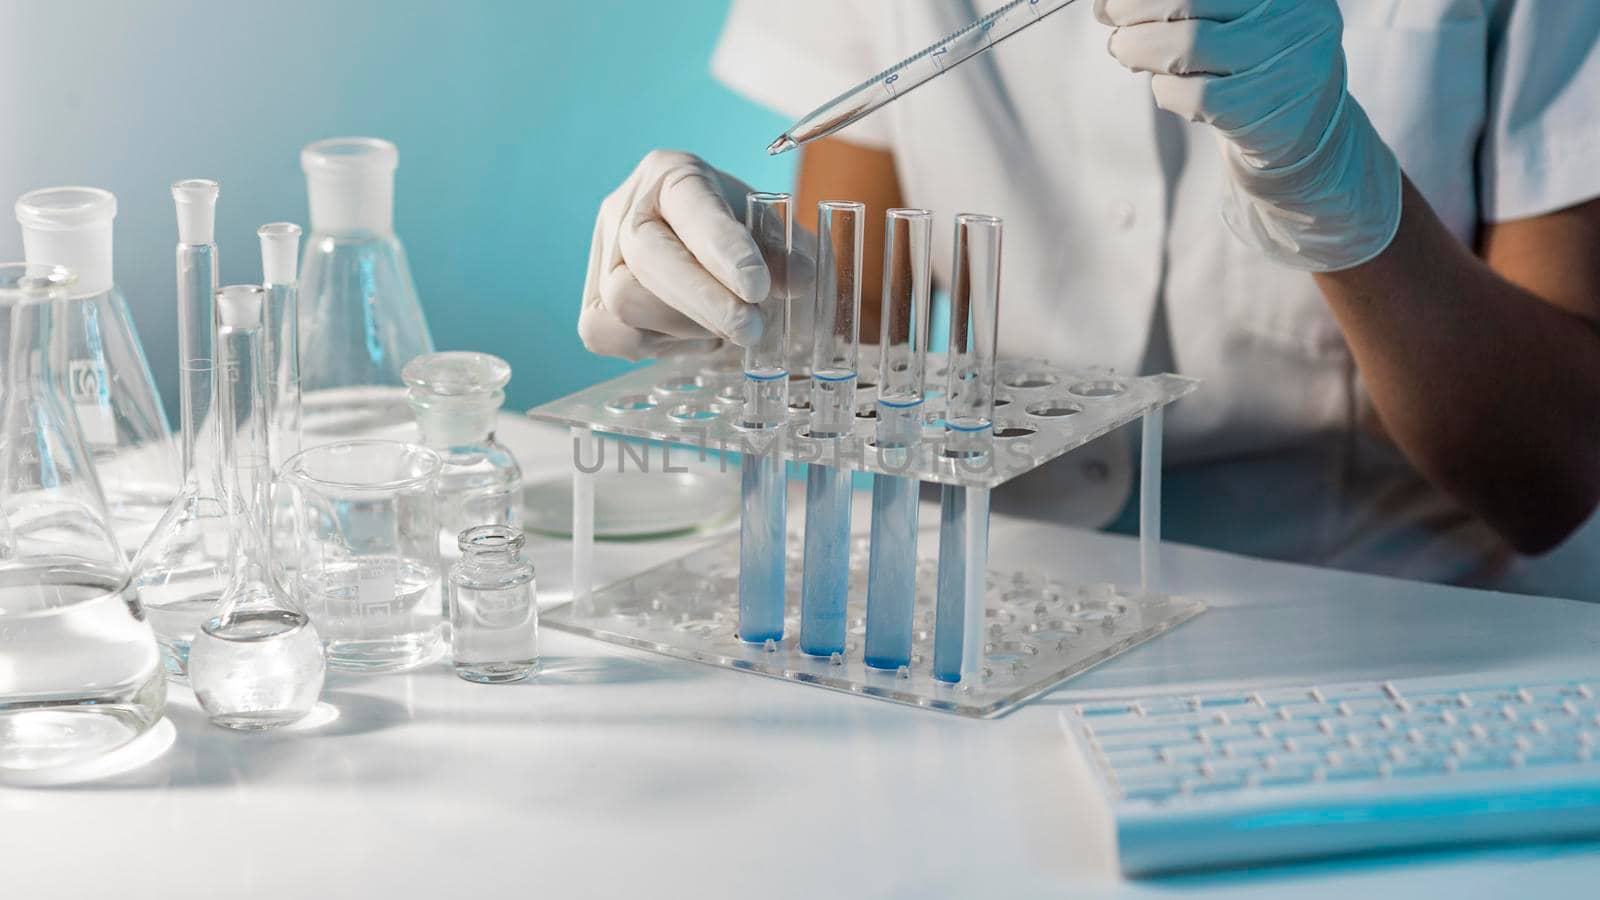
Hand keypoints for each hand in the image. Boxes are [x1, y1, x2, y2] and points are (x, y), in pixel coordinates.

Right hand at [579, 150, 813, 360]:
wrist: (711, 261)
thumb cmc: (745, 240)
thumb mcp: (777, 237)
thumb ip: (788, 254)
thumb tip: (799, 280)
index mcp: (673, 174)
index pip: (690, 203)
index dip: (722, 247)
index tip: (758, 286)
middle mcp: (626, 208)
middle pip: (647, 255)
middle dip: (705, 300)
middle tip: (752, 329)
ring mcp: (603, 256)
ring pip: (626, 300)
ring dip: (687, 325)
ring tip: (728, 329)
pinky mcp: (592, 304)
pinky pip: (609, 333)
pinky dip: (658, 343)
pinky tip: (695, 336)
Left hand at [1096, 0, 1400, 270]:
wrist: (1304, 132)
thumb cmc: (1258, 63)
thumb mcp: (1240, 18)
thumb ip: (1189, 5)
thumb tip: (1111, 1)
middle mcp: (1294, 16)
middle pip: (1188, 1)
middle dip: (1134, 8)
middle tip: (1110, 16)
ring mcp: (1284, 64)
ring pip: (1185, 47)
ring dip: (1137, 48)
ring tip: (1125, 50)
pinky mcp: (1264, 111)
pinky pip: (1193, 95)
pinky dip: (1164, 89)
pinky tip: (1164, 86)